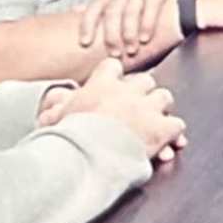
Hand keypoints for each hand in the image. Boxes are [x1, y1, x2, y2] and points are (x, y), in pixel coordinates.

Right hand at [42, 58, 183, 166]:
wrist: (88, 155)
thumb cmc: (70, 137)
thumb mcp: (55, 118)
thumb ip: (54, 111)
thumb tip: (45, 113)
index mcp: (101, 85)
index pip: (113, 67)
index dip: (115, 77)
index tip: (113, 86)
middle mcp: (127, 91)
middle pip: (145, 80)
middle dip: (144, 92)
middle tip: (139, 107)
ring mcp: (147, 108)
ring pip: (164, 97)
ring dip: (161, 109)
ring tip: (155, 122)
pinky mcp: (161, 128)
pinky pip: (177, 124)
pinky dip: (173, 134)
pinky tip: (168, 143)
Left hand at [72, 0, 187, 64]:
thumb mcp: (128, 0)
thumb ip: (108, 8)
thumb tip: (78, 14)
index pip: (96, 6)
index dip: (87, 23)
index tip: (84, 42)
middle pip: (114, 9)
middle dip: (111, 33)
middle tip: (114, 53)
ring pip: (131, 7)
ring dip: (129, 30)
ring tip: (131, 49)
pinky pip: (153, 3)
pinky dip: (147, 22)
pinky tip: (146, 37)